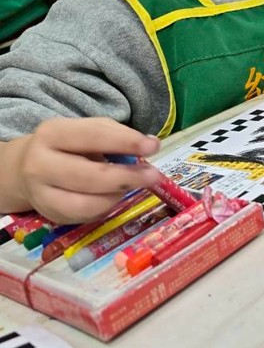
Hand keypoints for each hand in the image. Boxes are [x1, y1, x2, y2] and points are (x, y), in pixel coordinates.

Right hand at [14, 118, 160, 223]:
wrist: (25, 171)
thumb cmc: (69, 147)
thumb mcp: (87, 130)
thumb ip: (116, 135)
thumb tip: (150, 145)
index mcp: (52, 133)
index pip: (92, 136)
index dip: (125, 141)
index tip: (153, 146)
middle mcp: (40, 164)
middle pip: (89, 176)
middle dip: (126, 177)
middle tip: (153, 176)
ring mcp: (41, 194)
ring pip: (87, 203)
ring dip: (117, 196)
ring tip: (131, 186)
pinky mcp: (50, 215)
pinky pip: (86, 216)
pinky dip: (106, 207)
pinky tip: (113, 196)